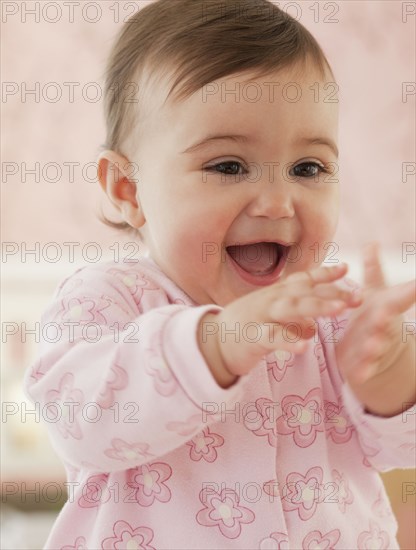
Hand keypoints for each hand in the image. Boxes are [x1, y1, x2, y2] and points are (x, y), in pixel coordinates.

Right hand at [198, 262, 361, 385]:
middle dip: (331, 292)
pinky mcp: (251, 338)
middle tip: (357, 297)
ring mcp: (260, 317)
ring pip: (291, 308)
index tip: (346, 269)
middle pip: (303, 292)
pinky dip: (288, 341)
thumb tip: (313, 328)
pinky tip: (306, 346)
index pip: (301, 281)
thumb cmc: (243, 330)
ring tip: (339, 309)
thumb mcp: (270, 321)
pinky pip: (271, 338)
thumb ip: (293, 322)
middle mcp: (269, 301)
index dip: (323, 274)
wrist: (209, 344)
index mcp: (274, 295)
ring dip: (316, 307)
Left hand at [335, 242, 415, 415]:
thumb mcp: (374, 291)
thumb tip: (372, 243)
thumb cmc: (373, 312)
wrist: (370, 346)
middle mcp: (384, 327)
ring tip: (371, 345)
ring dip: (374, 346)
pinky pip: (363, 369)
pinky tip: (357, 375)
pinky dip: (361, 372)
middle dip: (384, 320)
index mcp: (387, 306)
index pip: (399, 297)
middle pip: (385, 323)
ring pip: (375, 347)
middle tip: (382, 315)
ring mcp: (375, 346)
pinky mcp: (363, 364)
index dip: (408, 291)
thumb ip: (372, 269)